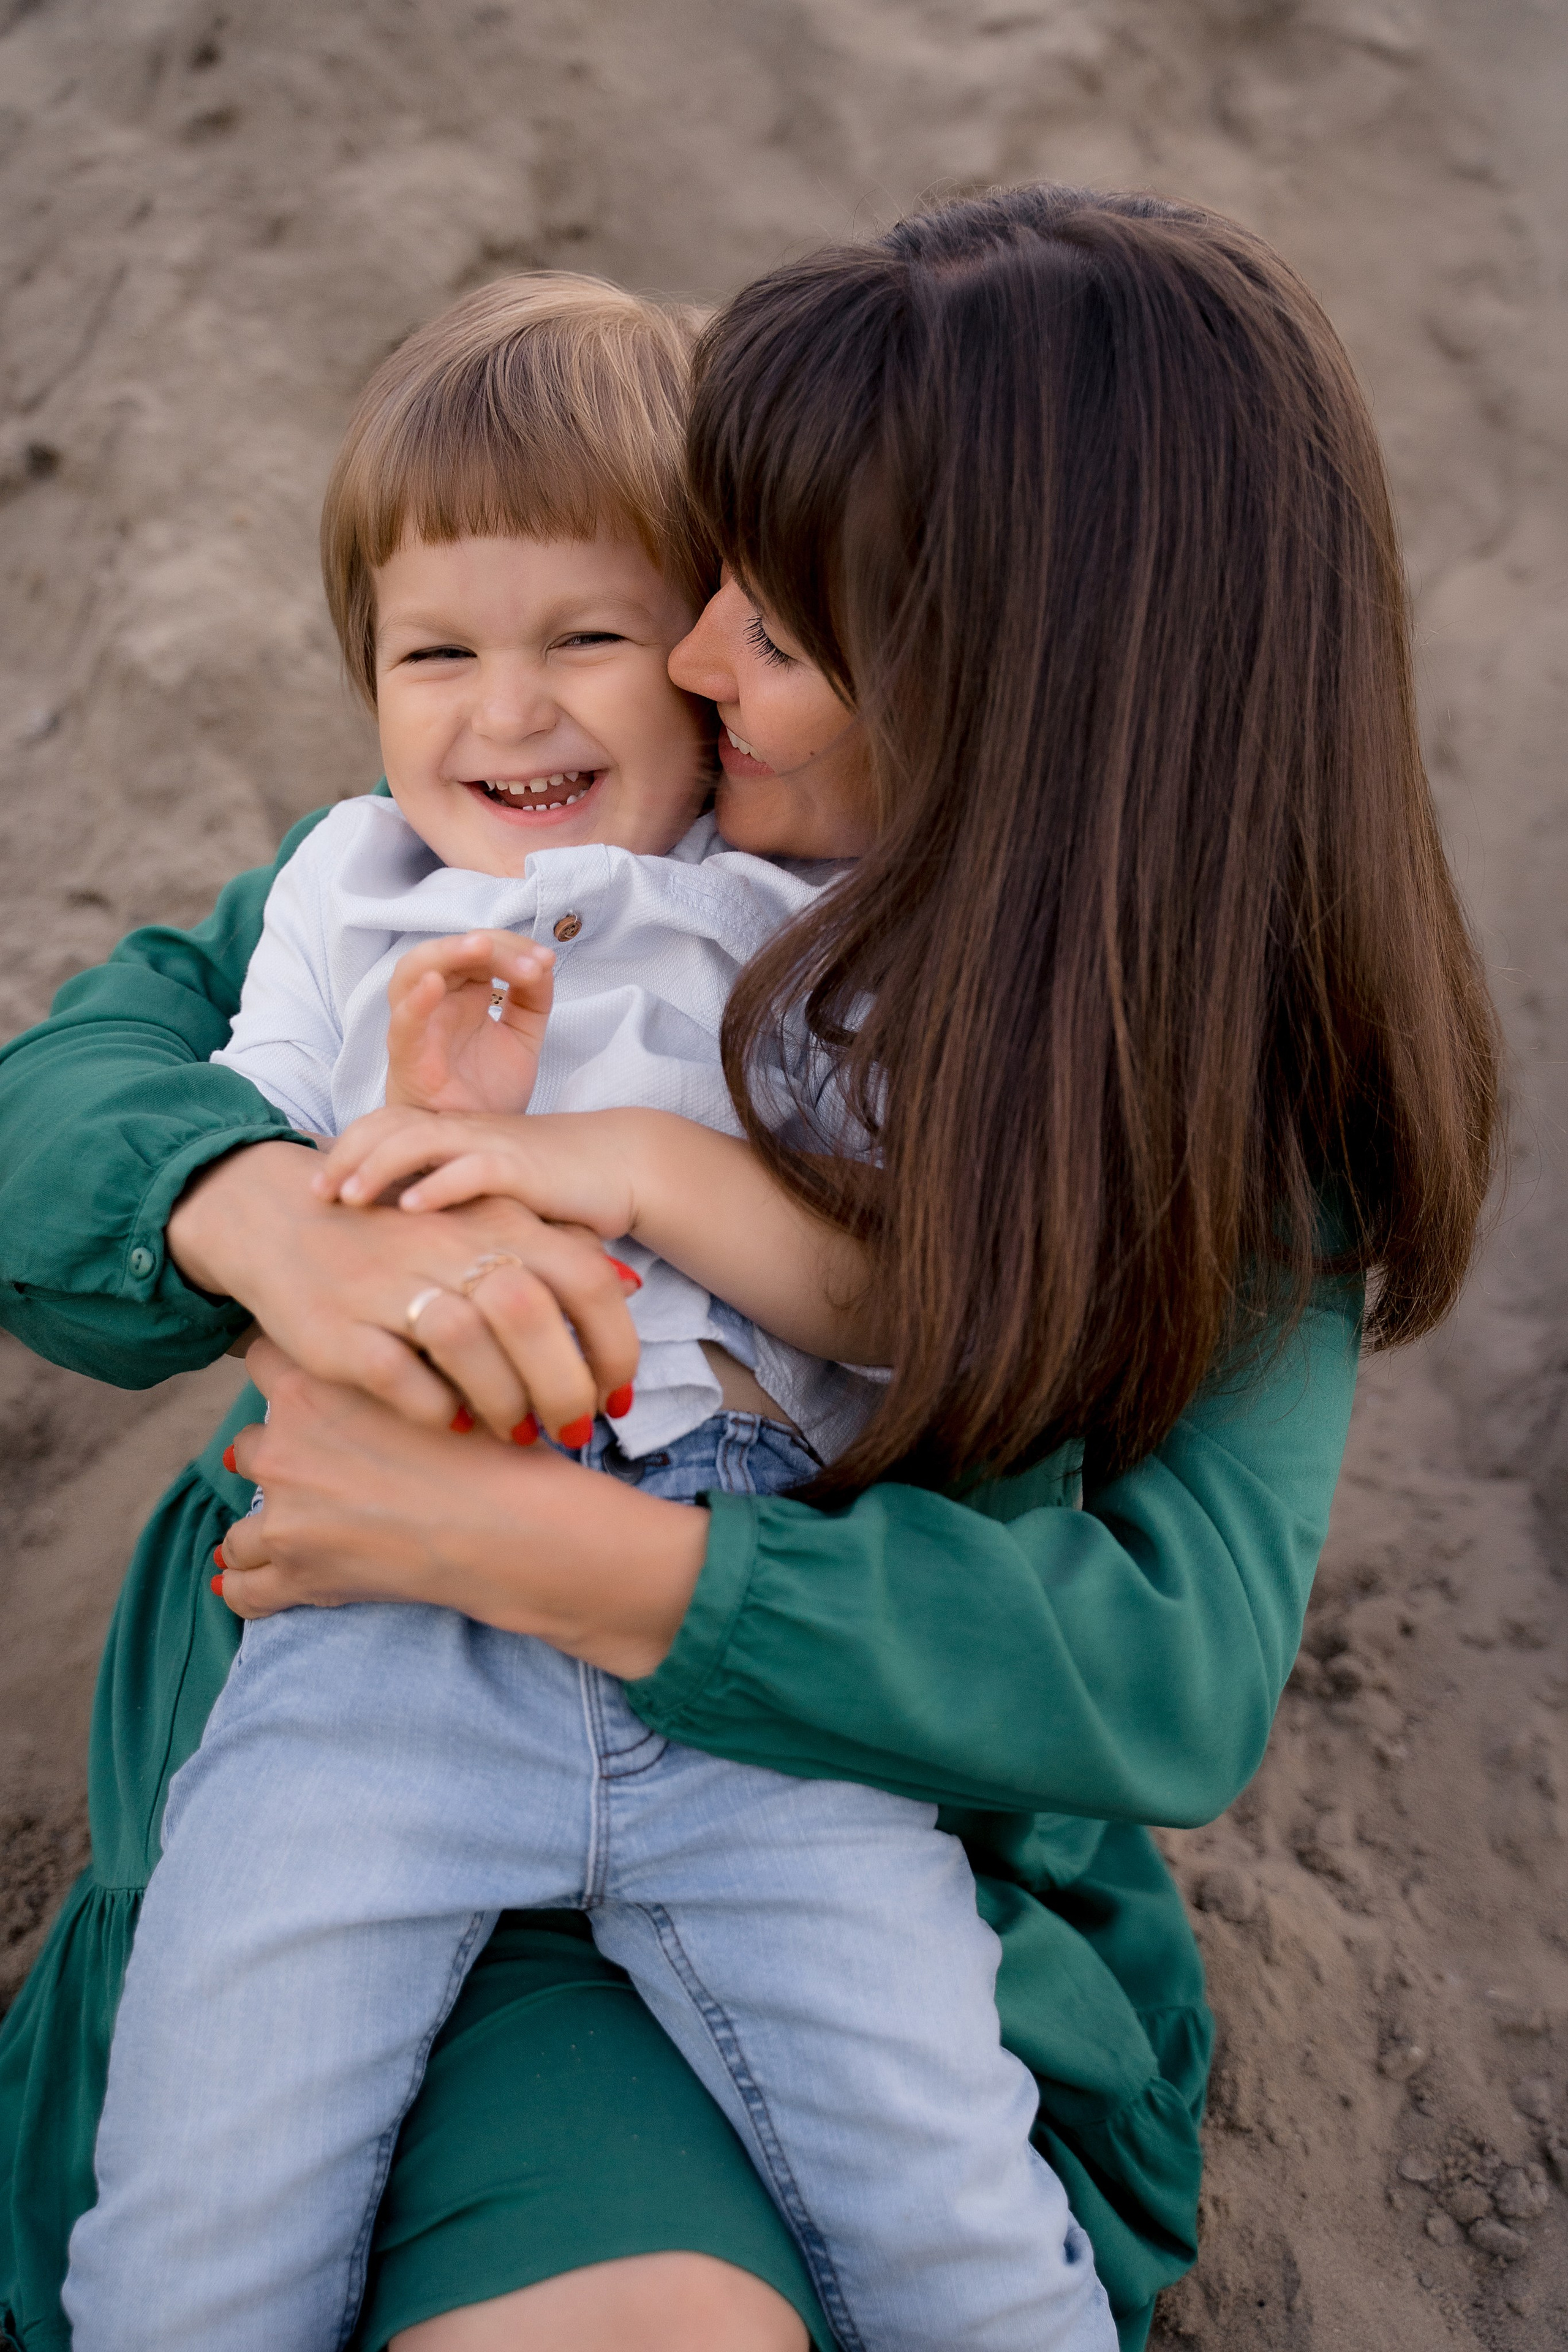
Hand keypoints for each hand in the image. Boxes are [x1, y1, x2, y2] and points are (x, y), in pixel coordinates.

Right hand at [167, 1139, 637, 1442]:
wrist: (281, 1219)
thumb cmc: (404, 1239)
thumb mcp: (481, 1227)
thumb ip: (554, 1252)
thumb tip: (629, 1288)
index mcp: (495, 1220)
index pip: (584, 1278)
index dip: (614, 1345)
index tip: (618, 1396)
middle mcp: (446, 1245)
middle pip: (531, 1314)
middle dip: (565, 1387)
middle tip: (572, 1430)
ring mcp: (387, 1285)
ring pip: (466, 1341)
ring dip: (504, 1401)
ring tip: (516, 1433)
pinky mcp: (335, 1329)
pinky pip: (396, 1375)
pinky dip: (433, 1408)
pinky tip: (450, 1424)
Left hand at [213, 1339, 705, 1679]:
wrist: (514, 1527)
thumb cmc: (491, 1450)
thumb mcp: (435, 1379)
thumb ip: (385, 1370)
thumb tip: (377, 1364)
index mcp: (313, 1385)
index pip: (262, 1361)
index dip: (289, 1380)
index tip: (314, 1402)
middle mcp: (283, 1444)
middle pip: (249, 1444)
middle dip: (283, 1462)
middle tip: (331, 1479)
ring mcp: (282, 1513)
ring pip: (241, 1525)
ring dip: (267, 1532)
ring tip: (308, 1540)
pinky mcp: (294, 1572)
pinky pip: (242, 1587)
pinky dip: (253, 1588)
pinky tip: (274, 1585)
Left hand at [314, 1104, 646, 1238]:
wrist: (619, 1165)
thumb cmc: (551, 1187)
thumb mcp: (486, 1195)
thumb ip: (446, 1207)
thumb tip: (400, 1251)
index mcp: (450, 1133)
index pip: (382, 1125)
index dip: (344, 1150)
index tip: (313, 1191)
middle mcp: (463, 1131)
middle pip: (386, 1126)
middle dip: (345, 1156)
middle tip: (314, 1194)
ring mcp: (491, 1144)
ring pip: (418, 1140)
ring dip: (377, 1167)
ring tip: (348, 1198)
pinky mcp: (522, 1166)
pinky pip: (472, 1168)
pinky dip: (438, 1185)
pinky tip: (410, 1209)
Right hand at [386, 930, 554, 1112]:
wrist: (477, 1146)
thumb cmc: (489, 1092)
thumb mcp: (522, 1038)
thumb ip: (533, 1000)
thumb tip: (543, 964)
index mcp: (464, 994)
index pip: (479, 951)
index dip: (511, 947)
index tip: (546, 962)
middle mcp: (439, 1004)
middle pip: (449, 953)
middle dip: (489, 946)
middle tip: (529, 960)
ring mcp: (420, 1028)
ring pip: (413, 973)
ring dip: (446, 953)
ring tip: (481, 946)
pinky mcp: (408, 1060)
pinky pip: (402, 1024)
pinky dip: (414, 1002)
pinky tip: (434, 983)